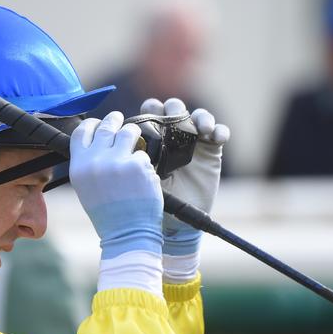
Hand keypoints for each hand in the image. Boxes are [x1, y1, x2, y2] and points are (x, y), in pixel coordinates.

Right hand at [69, 111, 163, 259]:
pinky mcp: (138, 165)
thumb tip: (101, 140)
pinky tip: (142, 179)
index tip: (98, 123)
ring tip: (135, 140)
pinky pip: (143, 155)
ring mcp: (118, 161)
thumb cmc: (108, 213)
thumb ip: (90, 163)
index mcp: (79, 167)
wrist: (127, 233)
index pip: (81, 132)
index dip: (91, 124)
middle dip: (114, 119)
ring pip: (128, 133)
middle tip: (119, 119)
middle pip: (106, 127)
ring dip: (133, 133)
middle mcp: (96, 161)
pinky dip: (144, 164)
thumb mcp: (87, 187)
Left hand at [140, 98, 229, 282]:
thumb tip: (112, 133)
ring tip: (202, 128)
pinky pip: (218, 132)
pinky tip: (218, 136)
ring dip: (200, 116)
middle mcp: (169, 136)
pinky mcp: (210, 151)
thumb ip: (124, 155)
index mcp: (148, 137)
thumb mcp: (128, 176)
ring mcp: (191, 142)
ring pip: (197, 115)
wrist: (167, 225)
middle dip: (174, 108)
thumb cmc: (141, 202)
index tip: (152, 117)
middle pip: (173, 108)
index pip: (150, 111)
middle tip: (175, 119)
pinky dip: (220, 130)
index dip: (150, 109)